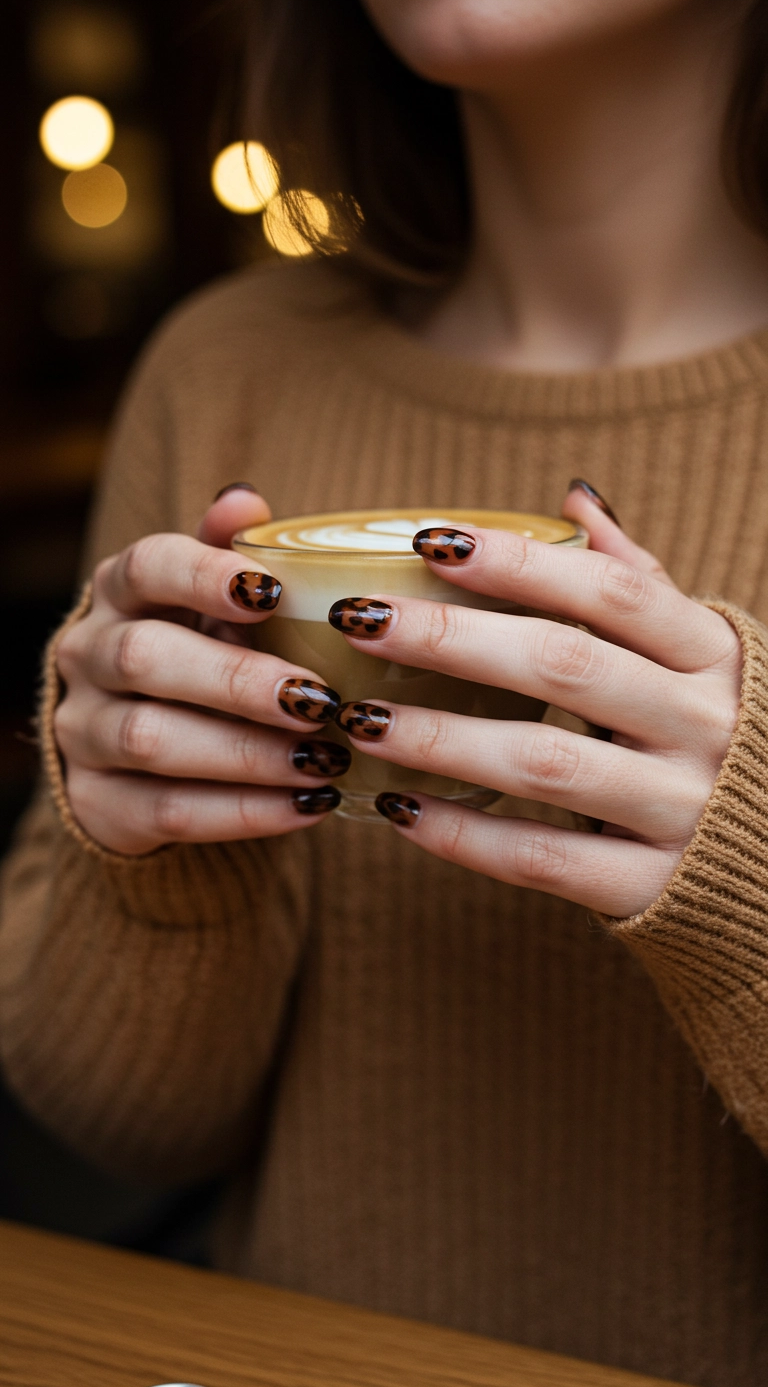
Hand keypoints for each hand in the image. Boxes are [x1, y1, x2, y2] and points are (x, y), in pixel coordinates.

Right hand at [54, 487, 346, 854]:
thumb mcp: (216, 604)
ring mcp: (83, 733)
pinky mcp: (98, 804)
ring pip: (153, 740)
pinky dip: (244, 812)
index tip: (273, 591)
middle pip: (146, 658)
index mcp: (120, 593)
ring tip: (326, 758)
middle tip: (319, 699)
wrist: (137, 754)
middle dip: (239, 681)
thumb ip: (234, 556)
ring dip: (248, 753)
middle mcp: (87, 656)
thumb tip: (247, 499)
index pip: (146, 567)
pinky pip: (167, 812)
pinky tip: (309, 806)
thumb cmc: (200, 654)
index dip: (204, 575)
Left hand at [328, 486, 741, 915]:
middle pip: (566, 665)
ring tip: (363, 718)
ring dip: (441, 738)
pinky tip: (398, 810)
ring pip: (544, 764)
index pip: (612, 591)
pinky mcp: (649, 887)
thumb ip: (639, 583)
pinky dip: (464, 837)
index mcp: (712, 656)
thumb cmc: (720, 738)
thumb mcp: (701, 655)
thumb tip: (572, 500)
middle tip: (362, 619)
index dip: (520, 561)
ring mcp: (680, 810)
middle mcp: (704, 726)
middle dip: (453, 637)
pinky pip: (541, 859)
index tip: (431, 542)